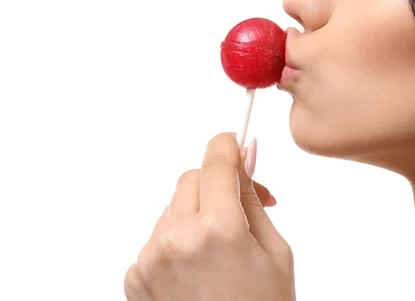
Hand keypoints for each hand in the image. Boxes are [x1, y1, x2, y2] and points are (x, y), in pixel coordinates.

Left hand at [124, 132, 295, 300]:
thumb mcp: (274, 249)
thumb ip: (252, 197)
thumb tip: (247, 154)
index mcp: (219, 230)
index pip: (216, 159)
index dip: (228, 145)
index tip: (235, 144)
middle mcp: (177, 240)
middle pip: (191, 178)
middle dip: (216, 183)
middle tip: (238, 206)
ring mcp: (151, 259)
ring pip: (173, 206)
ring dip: (195, 213)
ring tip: (218, 248)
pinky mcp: (136, 276)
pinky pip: (158, 235)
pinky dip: (176, 240)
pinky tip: (196, 268)